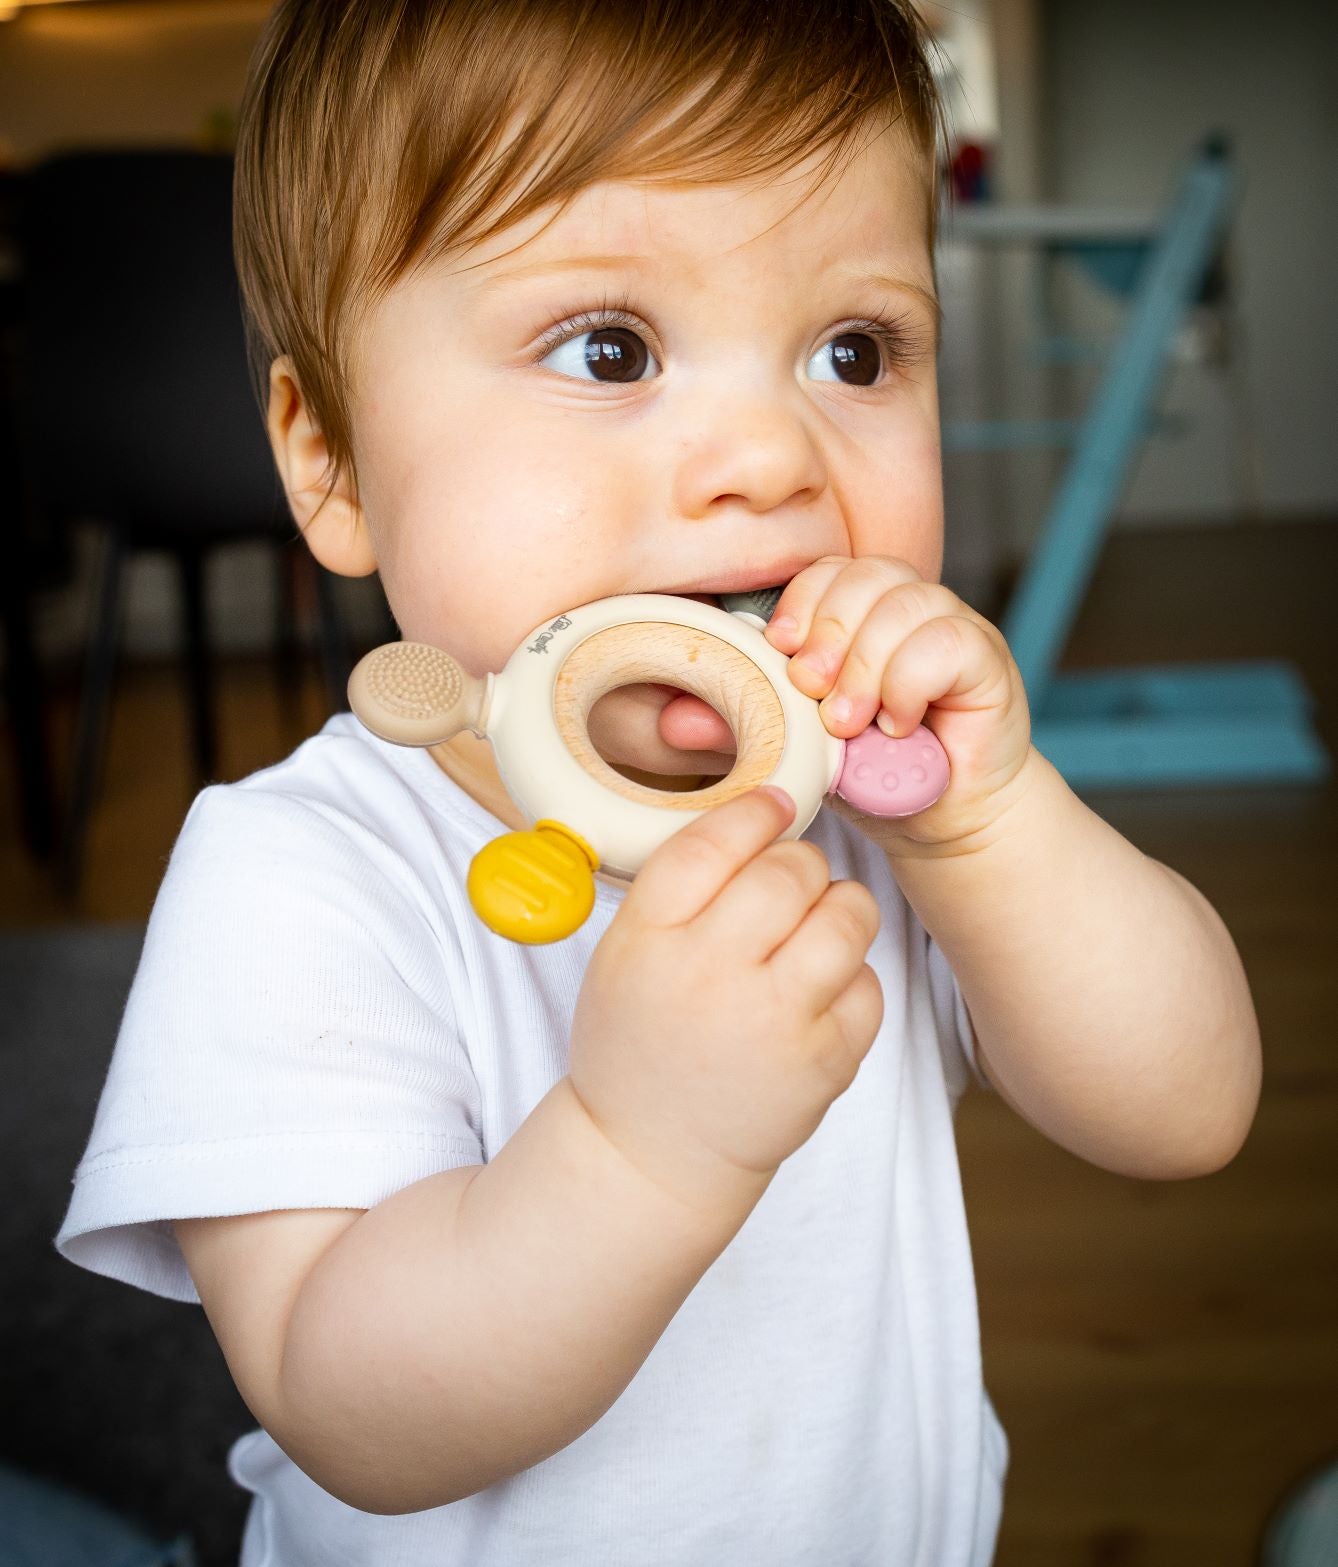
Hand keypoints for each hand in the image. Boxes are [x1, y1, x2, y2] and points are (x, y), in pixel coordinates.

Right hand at [568, 786, 883, 1215]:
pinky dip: (851, 979)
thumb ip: (681, 886)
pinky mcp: (824, 1062)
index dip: (754, 812)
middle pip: (790, 871)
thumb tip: (765, 810)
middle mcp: (709, 976)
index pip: (714, 843)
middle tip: (790, 885)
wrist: (651, 1156)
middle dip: (800, 865)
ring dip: (840, 909)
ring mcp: (774, 1023)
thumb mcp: (625, 954)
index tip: (773, 805)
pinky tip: (816, 996)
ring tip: (816, 930)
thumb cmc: (640, 1041)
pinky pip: (869, 982)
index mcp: (648, 940)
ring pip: (848, 915)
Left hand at [765, 556, 1035, 853]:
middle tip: (811, 694)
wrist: (942, 822)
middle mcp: (909, 610)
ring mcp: (953, 628)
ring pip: (906, 603)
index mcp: (863, 615)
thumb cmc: (873, 775)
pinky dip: (910, 684)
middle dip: (828, 633)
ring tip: (848, 723)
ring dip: (865, 665)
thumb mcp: (799, 746)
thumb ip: (750, 722)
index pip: (830, 570)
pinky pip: (947, 641)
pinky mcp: (988, 660)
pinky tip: (897, 724)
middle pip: (867, 574)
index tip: (781, 651)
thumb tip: (678, 717)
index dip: (802, 603)